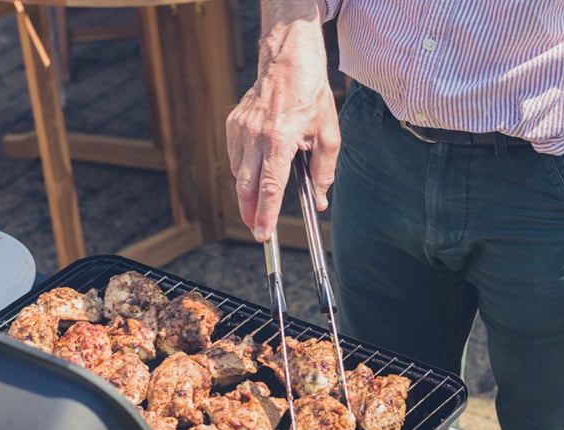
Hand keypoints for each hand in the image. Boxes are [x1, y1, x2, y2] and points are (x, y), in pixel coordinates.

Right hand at [225, 6, 339, 241]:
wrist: (287, 61)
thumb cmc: (311, 95)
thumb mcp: (329, 134)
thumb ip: (324, 170)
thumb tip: (321, 198)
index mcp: (281, 138)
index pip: (271, 187)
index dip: (266, 214)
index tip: (263, 235)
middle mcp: (257, 135)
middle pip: (247, 186)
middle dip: (250, 212)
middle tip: (258, 230)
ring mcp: (241, 128)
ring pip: (238, 173)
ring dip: (247, 193)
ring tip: (258, 207)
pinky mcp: (233, 123)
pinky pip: (235, 156)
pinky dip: (244, 171)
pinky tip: (255, 176)